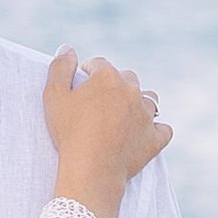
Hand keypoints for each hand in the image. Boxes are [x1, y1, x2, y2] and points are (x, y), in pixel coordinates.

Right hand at [43, 50, 168, 217]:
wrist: (90, 169)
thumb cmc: (69, 133)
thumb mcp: (54, 97)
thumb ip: (59, 68)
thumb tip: (67, 48)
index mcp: (107, 77)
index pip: (99, 64)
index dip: (88, 73)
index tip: (80, 86)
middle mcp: (132, 90)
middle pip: (127, 78)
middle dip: (116, 85)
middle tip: (101, 103)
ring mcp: (146, 114)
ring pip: (150, 99)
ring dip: (140, 102)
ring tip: (126, 114)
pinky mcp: (154, 138)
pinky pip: (163, 129)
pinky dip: (156, 129)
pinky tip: (146, 133)